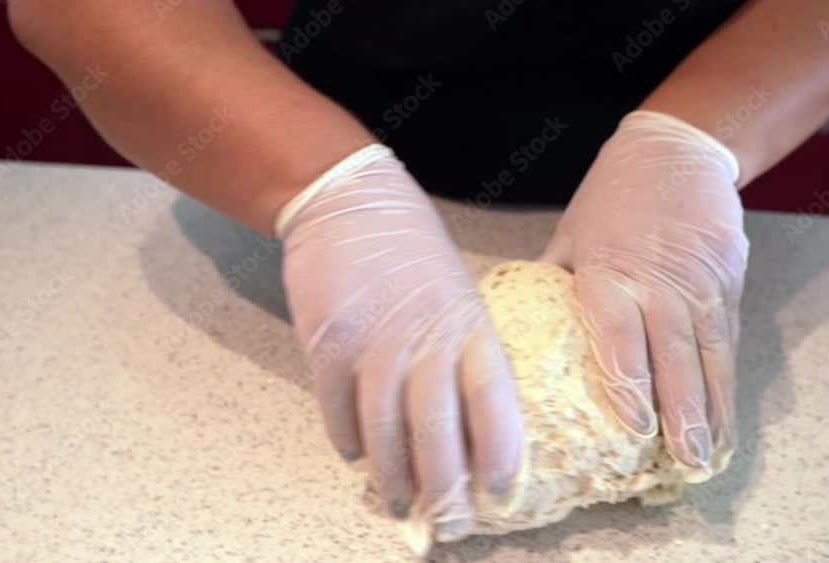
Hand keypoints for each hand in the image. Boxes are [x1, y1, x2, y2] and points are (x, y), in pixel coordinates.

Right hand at [277, 144, 522, 539]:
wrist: (351, 199)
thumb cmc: (412, 249)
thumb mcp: (457, 291)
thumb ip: (463, 352)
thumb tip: (466, 426)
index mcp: (468, 323)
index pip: (493, 398)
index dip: (498, 450)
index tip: (500, 492)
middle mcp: (424, 336)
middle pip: (436, 427)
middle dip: (444, 485)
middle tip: (448, 522)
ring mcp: (373, 340)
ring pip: (384, 428)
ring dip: (393, 474)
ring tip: (401, 504)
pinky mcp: (328, 341)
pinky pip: (337, 408)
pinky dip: (347, 439)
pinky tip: (355, 456)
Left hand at [540, 111, 748, 476]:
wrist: (677, 149)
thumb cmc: (611, 196)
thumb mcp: (571, 234)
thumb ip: (553, 285)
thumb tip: (518, 333)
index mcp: (610, 271)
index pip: (620, 334)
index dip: (629, 381)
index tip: (635, 425)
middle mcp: (660, 282)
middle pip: (673, 354)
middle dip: (682, 412)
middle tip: (684, 461)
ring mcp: (701, 282)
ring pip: (709, 355)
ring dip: (712, 409)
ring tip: (709, 455)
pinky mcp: (729, 281)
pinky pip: (728, 341)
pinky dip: (727, 382)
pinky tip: (724, 417)